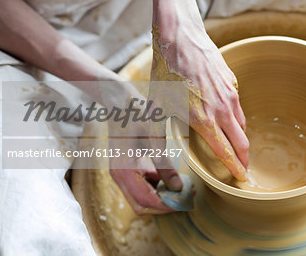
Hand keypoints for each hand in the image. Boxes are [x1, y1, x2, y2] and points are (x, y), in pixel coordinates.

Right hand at [107, 85, 182, 214]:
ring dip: (160, 197)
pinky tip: (170, 177)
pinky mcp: (124, 168)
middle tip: (186, 197)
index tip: (186, 202)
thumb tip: (178, 187)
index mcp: (124, 170)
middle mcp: (119, 176)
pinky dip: (155, 187)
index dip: (167, 206)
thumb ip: (165, 165)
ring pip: (140, 198)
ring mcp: (120, 173)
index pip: (146, 201)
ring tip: (183, 188)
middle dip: (164, 205)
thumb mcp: (155, 137)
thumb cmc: (137, 114)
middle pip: (141, 206)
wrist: (119, 100)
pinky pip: (139, 186)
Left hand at [150, 15, 249, 181]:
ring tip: (235, 145)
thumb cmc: (166, 70)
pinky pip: (238, 106)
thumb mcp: (157, 106)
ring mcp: (230, 94)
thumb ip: (158, 136)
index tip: (241, 178)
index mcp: (204, 119)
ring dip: (241, 138)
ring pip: (242, 124)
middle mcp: (222, 108)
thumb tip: (158, 160)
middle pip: (242, 142)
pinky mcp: (232, 81)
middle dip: (245, 158)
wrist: (180, 36)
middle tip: (244, 168)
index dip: (235, 168)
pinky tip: (225, 117)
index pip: (226, 152)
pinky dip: (236, 117)